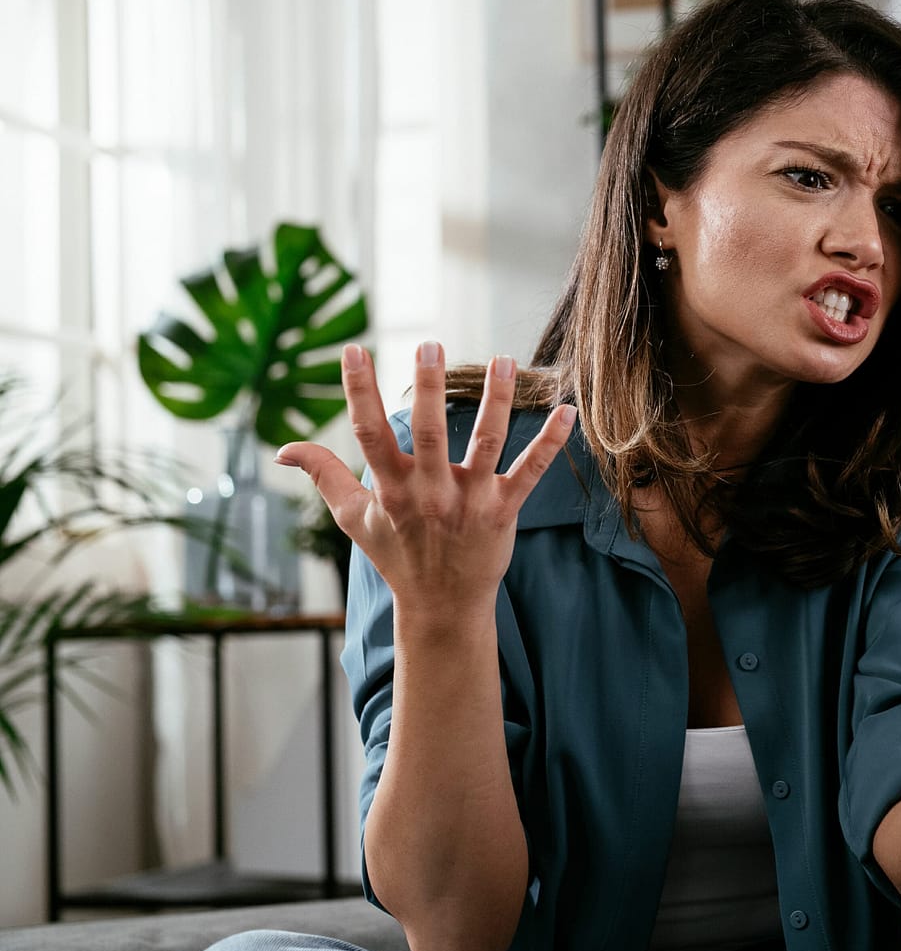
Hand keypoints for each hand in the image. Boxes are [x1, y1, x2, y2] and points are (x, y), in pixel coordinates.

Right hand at [274, 341, 576, 606]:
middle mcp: (430, 492)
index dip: (358, 391)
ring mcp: (470, 500)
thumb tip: (282, 449)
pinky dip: (550, 443)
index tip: (354, 350)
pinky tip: (567, 411)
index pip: (368, 434)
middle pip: (429, 433)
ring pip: (487, 443)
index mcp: (390, 488)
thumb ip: (324, 475)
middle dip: (428, 389)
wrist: (442, 606)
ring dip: (497, 401)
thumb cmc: (397, 554)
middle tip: (429, 345)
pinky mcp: (503, 510)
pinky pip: (531, 472)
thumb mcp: (353, 517)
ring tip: (504, 361)